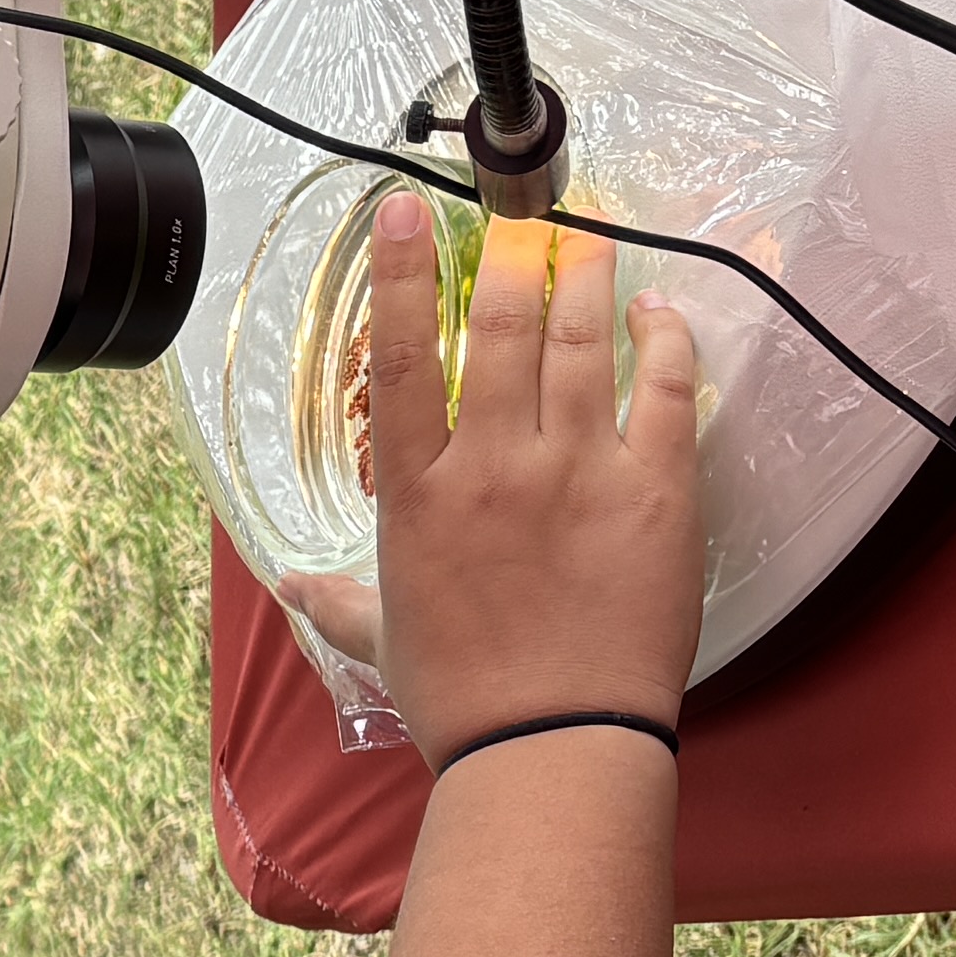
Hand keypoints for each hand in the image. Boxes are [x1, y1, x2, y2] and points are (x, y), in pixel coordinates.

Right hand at [352, 197, 703, 759]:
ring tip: (597, 238)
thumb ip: (336, 598)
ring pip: (583, 341)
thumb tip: (290, 581)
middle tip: (530, 220)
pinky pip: (665, 390)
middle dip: (517, 259)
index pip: (402, 357)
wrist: (552, 747)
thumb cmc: (461, 699)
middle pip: (504, 328)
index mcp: (418, 496)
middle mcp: (495, 466)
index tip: (408, 209)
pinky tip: (660, 314)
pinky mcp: (655, 492)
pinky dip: (664, 341)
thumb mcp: (382, 641)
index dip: (404, 273)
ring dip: (590, 278)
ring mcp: (579, 473)